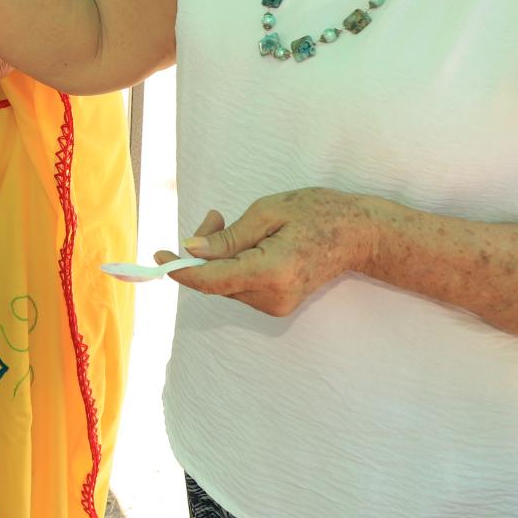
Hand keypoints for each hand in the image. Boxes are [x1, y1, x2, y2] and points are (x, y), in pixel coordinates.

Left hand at [160, 187, 379, 316]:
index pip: (212, 280)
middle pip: (215, 281)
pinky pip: (240, 287)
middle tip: (215, 216)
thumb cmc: (318, 213)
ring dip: (219, 257)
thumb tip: (191, 251)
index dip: (180, 270)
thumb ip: (228, 237)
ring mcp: (277, 306)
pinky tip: (249, 245)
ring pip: (225, 284)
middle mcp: (272, 297)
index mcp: (271, 272)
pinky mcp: (278, 306)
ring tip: (236, 226)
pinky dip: (233, 266)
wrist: (360, 235)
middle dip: (204, 251)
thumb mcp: (269, 211)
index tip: (157, 256)